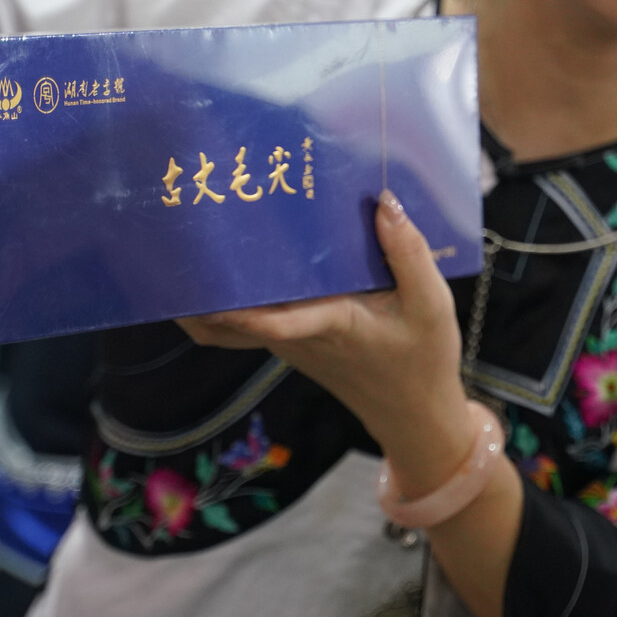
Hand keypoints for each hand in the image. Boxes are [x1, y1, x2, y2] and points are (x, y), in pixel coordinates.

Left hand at [179, 192, 474, 497]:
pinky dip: (235, 294)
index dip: (232, 307)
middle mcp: (295, 335)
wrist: (413, 415)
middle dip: (199, 283)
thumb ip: (408, 252)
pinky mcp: (290, 341)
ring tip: (201, 231)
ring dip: (211, 287)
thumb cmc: (422, 360)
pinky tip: (243, 254)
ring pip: (231, 320)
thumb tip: (383, 201)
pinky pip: (249, 318)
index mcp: (328, 323)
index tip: (198, 279)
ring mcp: (287, 341)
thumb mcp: (432, 304)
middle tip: (184, 227)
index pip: (269, 320)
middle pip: (227, 317)